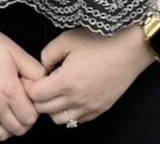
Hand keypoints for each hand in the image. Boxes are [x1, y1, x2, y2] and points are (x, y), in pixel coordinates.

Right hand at [0, 20, 42, 138]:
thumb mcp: (15, 50)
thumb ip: (34, 70)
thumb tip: (44, 84)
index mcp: (10, 91)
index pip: (30, 118)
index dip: (33, 111)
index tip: (28, 100)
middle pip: (18, 130)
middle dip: (23, 120)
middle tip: (19, 106)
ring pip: (0, 135)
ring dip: (7, 127)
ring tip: (5, 112)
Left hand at [26, 26, 153, 126]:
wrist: (130, 48)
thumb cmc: (98, 40)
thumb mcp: (66, 39)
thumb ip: (47, 55)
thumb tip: (43, 68)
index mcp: (66, 82)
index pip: (35, 96)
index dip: (29, 85)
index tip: (31, 75)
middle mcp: (77, 100)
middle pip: (45, 110)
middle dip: (37, 97)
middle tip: (41, 82)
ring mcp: (90, 107)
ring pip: (60, 119)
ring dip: (53, 107)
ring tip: (55, 91)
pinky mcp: (101, 109)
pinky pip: (78, 120)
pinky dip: (70, 112)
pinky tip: (71, 96)